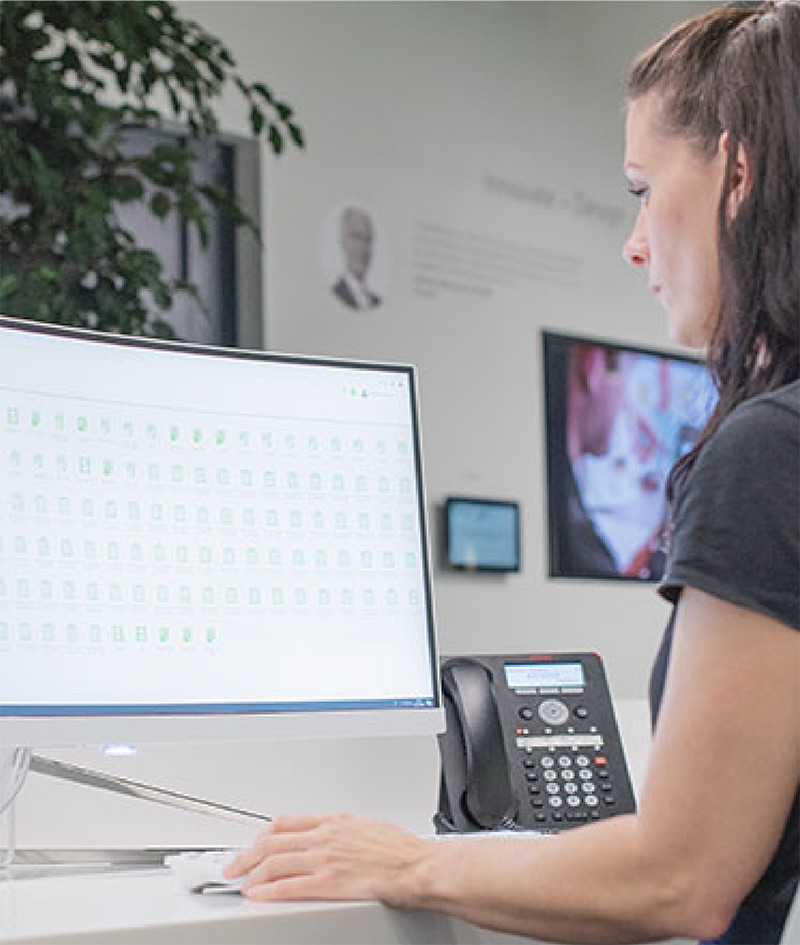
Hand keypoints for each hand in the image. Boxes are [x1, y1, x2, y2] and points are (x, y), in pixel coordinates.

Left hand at [223, 812, 430, 905]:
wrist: (418, 866)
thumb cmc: (401, 850)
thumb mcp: (367, 827)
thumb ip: (342, 831)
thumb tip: (331, 836)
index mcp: (334, 821)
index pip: (286, 823)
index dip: (263, 835)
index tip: (254, 844)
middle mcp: (325, 836)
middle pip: (273, 841)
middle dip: (247, 855)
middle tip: (233, 866)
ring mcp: (326, 859)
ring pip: (275, 862)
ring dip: (252, 873)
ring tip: (241, 882)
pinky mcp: (330, 883)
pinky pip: (289, 886)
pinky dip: (268, 890)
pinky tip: (258, 895)